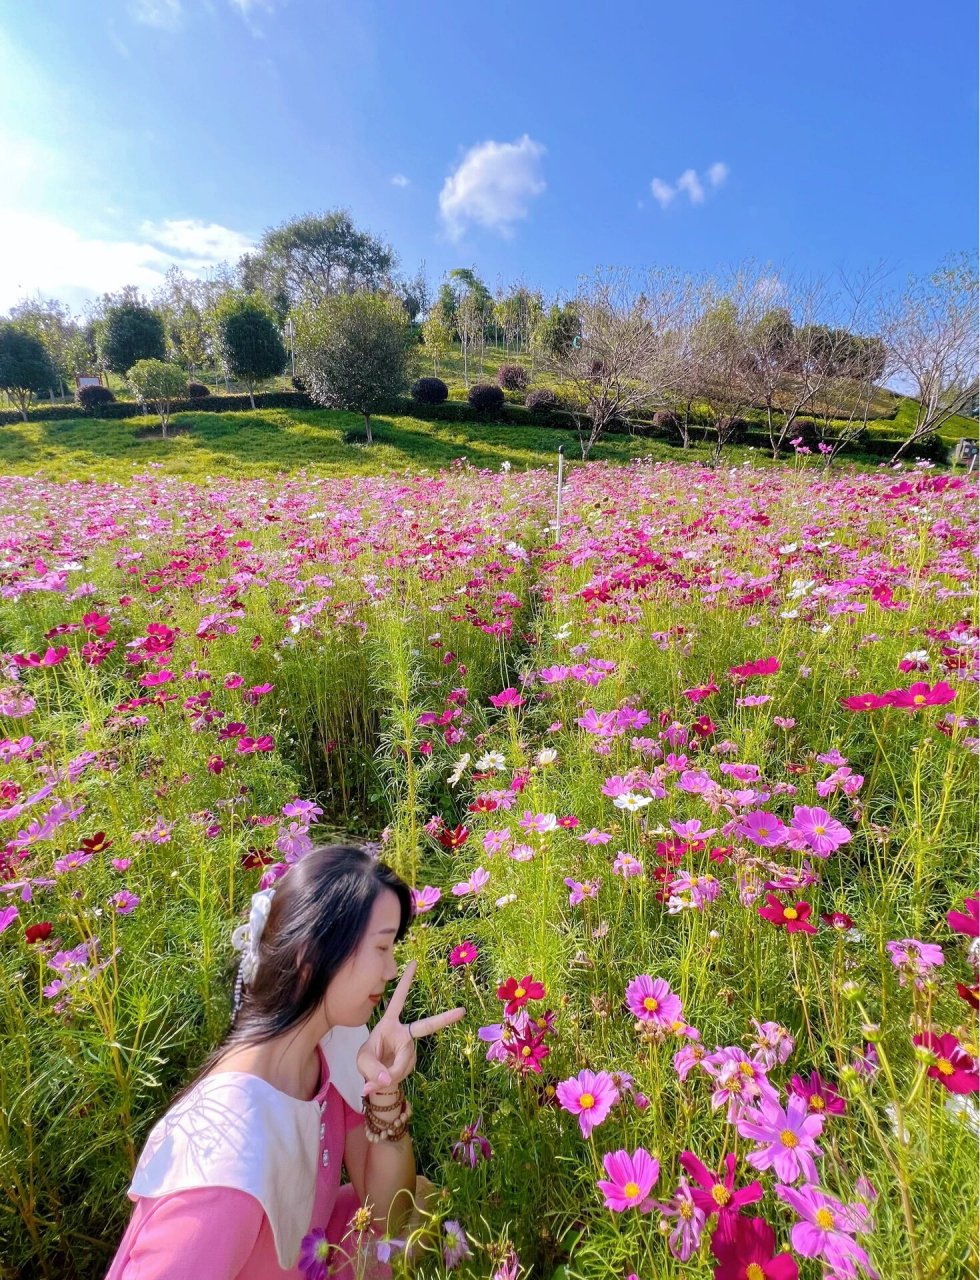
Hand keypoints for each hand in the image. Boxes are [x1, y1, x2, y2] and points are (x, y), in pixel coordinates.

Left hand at [356, 960, 464, 1097]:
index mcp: (389, 1023)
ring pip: (403, 1061)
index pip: (397, 999)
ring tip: (378, 1076)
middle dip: (445, 1018)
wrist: (377, 1080)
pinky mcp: (412, 1061)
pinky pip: (402, 1071)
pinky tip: (387, 1078)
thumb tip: (388, 1079)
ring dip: (389, 1072)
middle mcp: (403, 1033)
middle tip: (462, 1011)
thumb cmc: (369, 1061)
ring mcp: (410, 1048)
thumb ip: (372, 1069)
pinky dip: (392, 1078)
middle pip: (426, 1026)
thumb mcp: (362, 1062)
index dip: (405, 981)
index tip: (414, 962)